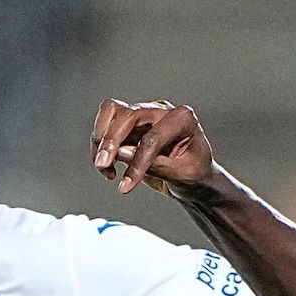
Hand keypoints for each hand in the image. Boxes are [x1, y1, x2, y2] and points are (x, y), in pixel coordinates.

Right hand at [91, 100, 219, 195]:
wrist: (194, 177)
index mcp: (182, 119)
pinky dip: (100, 146)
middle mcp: (161, 111)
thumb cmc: (195, 173)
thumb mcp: (182, 175)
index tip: (126, 184)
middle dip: (111, 141)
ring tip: (104, 167)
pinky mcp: (130, 125)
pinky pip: (106, 126)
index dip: (137, 161)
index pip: (153, 137)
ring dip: (101, 139)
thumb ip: (155, 164)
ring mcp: (144, 116)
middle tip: (103, 165)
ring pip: (111, 112)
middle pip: (127, 115)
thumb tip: (122, 153)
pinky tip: (108, 167)